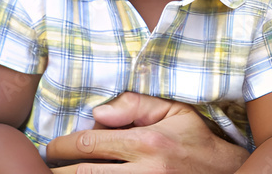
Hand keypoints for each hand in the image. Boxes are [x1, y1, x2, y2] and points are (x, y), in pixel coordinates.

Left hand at [45, 93, 248, 173]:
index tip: (50, 147)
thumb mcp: (172, 110)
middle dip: (59, 172)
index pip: (91, 144)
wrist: (226, 172)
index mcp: (147, 142)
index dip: (63, 146)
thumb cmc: (195, 138)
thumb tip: (97, 113)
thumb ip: (134, 105)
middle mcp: (146, 171)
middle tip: (44, 168)